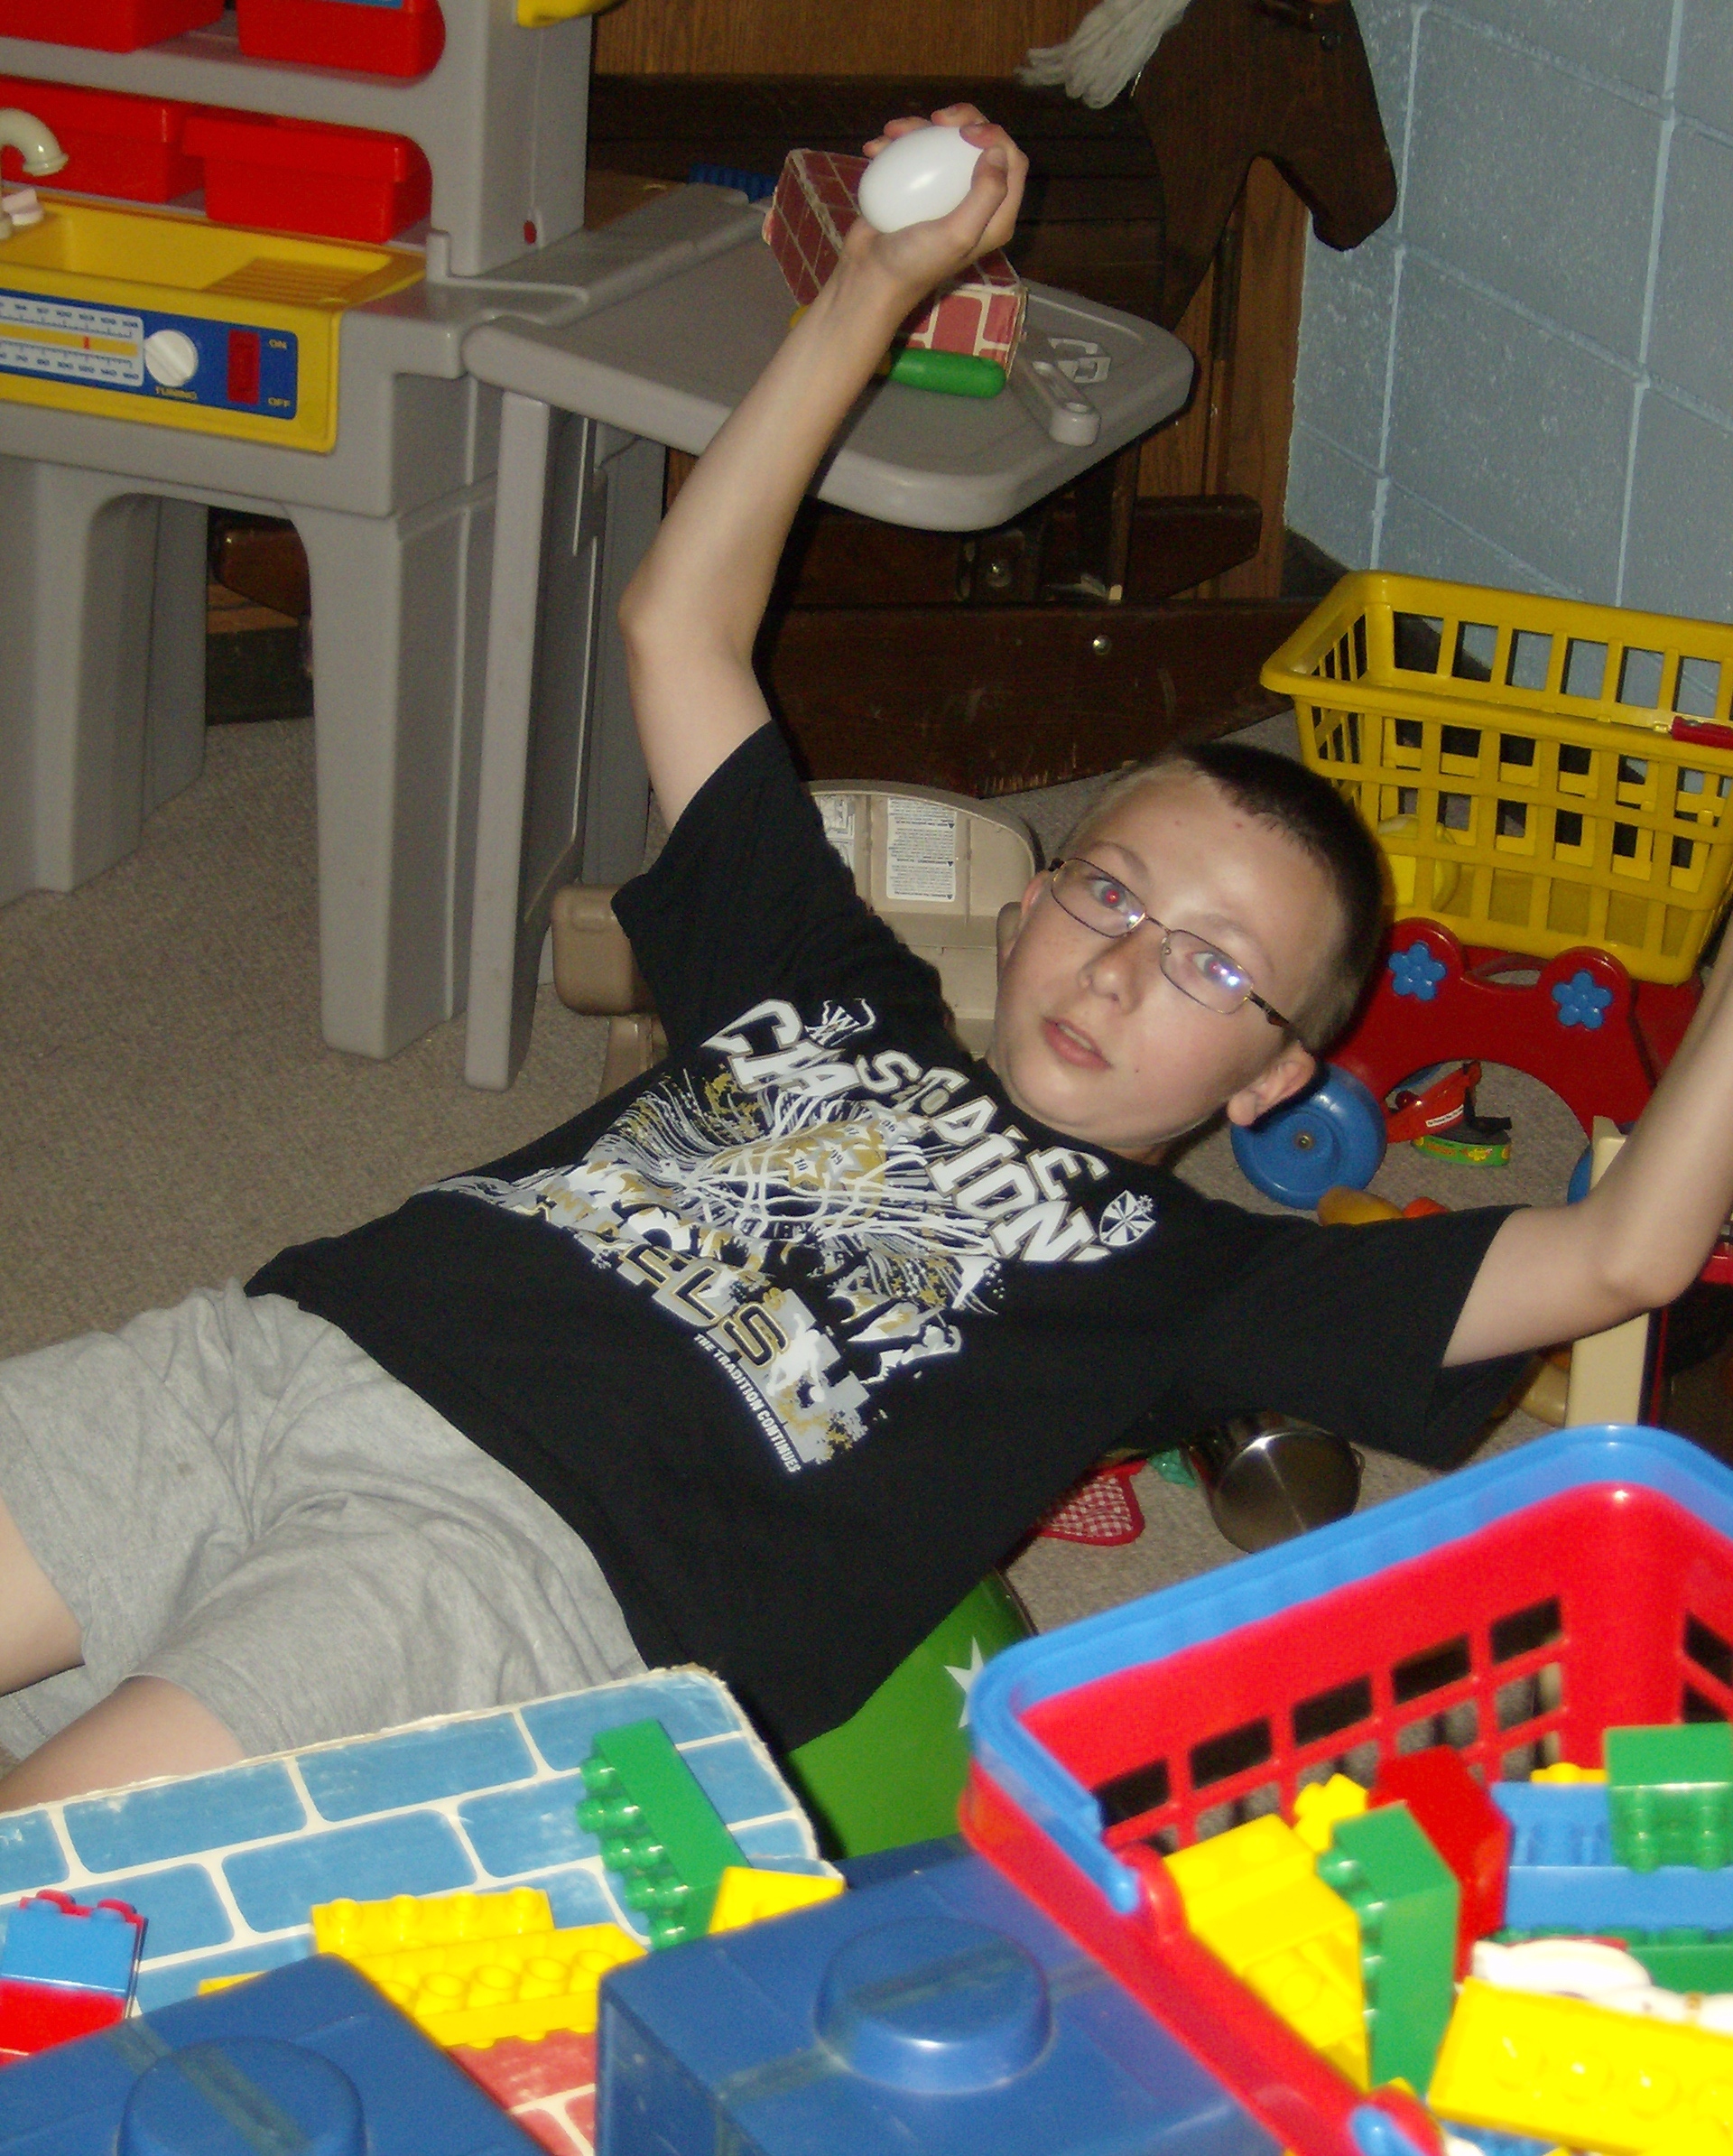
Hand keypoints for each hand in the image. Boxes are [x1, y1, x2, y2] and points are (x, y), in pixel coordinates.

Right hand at [841, 105, 1026, 298]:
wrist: (870, 277)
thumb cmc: (915, 262)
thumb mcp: (958, 234)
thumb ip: (986, 194)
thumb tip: (997, 152)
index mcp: (995, 216)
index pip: (1012, 162)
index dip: (996, 136)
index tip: (965, 132)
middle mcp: (974, 201)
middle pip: (983, 144)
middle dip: (965, 119)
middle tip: (938, 119)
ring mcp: (943, 193)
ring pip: (945, 143)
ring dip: (920, 127)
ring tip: (893, 130)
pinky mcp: (915, 189)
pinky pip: (912, 155)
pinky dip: (894, 144)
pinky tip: (875, 148)